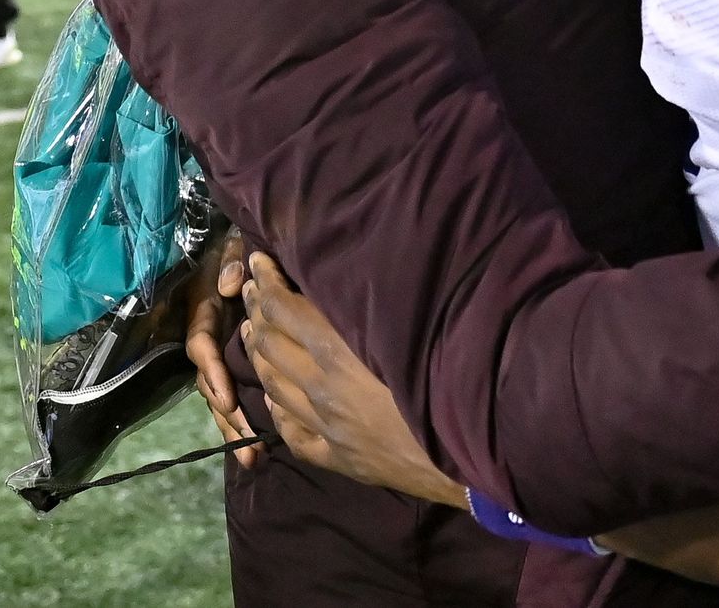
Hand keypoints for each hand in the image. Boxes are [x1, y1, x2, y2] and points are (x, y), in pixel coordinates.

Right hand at [185, 229, 257, 468]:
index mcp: (202, 313)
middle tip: (248, 444)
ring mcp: (221, 354)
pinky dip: (244, 421)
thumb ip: (229, 260)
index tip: (227, 398)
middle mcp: (209, 339)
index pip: (201, 348)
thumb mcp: (231, 244)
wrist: (250, 250)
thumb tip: (228, 285)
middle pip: (211, 385)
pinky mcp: (236, 364)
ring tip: (254, 459)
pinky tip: (261, 448)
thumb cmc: (238, 245)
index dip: (214, 374)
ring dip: (235, 428)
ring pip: (222, 398)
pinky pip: (236, 396)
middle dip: (227, 416)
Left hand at [240, 253, 466, 505]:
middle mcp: (323, 388)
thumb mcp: (410, 326)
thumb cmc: (448, 377)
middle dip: (257, 313)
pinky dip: (277, 411)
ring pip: (274, 388)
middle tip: (249, 289)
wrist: (468, 449)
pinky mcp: (338, 458)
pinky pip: (293, 433)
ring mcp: (326, 426)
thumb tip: (356, 270)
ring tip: (251, 333)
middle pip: (272, 346)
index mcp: (338, 351)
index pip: (285, 310)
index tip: (258, 260)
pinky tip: (274, 400)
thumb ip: (378, 301)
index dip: (266, 283)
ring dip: (258, 356)